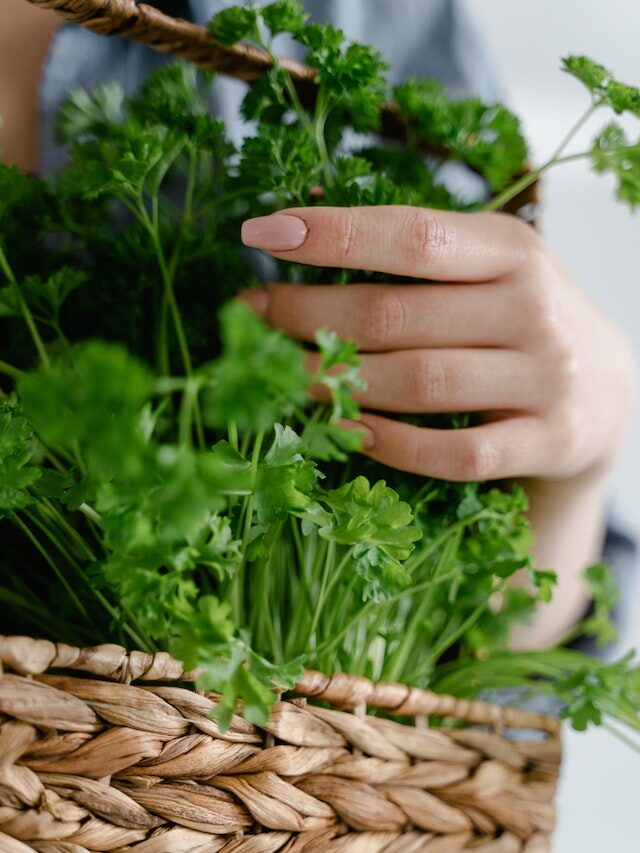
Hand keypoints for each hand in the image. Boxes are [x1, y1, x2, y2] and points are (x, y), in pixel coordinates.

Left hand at [240, 205, 634, 484]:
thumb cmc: (521, 325)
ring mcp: (546, 378)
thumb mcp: (492, 273)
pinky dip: (393, 444)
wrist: (607, 395)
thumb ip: (422, 261)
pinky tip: (348, 431)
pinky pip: (456, 452)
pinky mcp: (548, 440)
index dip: (333, 235)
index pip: (413, 236)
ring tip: (282, 376)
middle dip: (308, 316)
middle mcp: (534, 307)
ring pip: (420, 383)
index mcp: (512, 250)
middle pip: (398, 315)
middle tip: (251, 318)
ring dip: (336, 384)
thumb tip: (304, 240)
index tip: (261, 234)